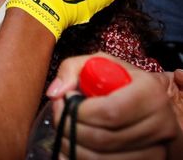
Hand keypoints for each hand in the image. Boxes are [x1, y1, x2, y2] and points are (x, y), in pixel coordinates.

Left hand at [47, 53, 182, 158]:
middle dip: (70, 128)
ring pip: (104, 159)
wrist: (149, 102)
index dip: (79, 111)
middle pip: (104, 139)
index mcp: (150, 93)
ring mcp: (157, 149)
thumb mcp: (98, 63)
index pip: (110, 112)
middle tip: (58, 116)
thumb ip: (71, 70)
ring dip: (73, 147)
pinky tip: (71, 148)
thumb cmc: (121, 80)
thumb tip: (55, 93)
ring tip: (63, 131)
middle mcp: (160, 124)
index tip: (64, 101)